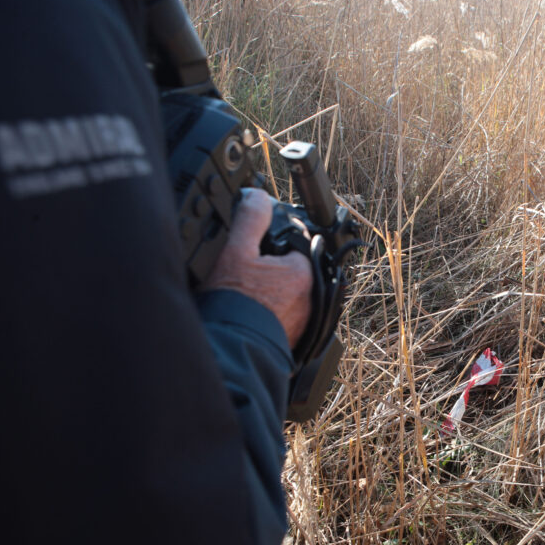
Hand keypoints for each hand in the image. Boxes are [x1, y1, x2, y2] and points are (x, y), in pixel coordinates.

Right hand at [202, 188, 312, 346]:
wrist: (231, 349)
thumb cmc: (234, 303)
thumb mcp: (236, 251)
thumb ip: (250, 219)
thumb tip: (257, 195)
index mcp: (304, 272)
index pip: (295, 244)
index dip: (273, 241)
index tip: (254, 248)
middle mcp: (313, 297)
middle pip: (292, 269)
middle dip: (272, 267)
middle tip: (245, 274)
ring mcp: (306, 320)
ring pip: (289, 293)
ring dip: (273, 291)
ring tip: (247, 294)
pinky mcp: (296, 338)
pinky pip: (285, 316)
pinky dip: (271, 312)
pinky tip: (252, 312)